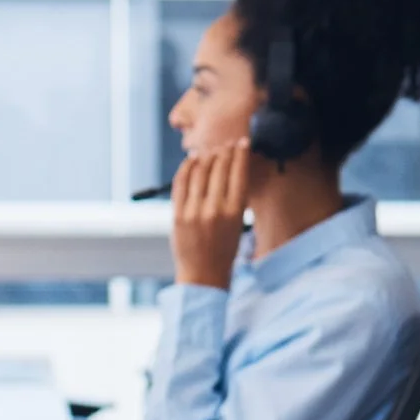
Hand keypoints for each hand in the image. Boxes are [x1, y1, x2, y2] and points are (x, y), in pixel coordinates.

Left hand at [170, 139, 249, 289]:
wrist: (203, 276)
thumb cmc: (223, 251)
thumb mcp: (238, 225)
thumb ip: (234, 199)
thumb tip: (230, 169)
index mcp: (235, 212)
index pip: (239, 173)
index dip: (240, 153)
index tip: (242, 142)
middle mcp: (215, 209)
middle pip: (219, 168)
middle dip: (224, 151)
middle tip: (226, 143)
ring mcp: (194, 211)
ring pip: (200, 171)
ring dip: (206, 155)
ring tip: (210, 150)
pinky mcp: (178, 214)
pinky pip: (181, 182)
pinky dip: (186, 167)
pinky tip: (192, 160)